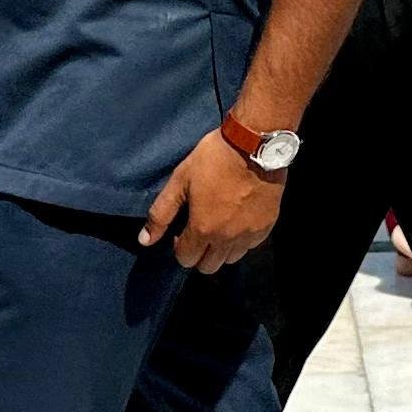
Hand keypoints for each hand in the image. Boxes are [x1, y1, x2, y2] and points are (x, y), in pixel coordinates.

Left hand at [141, 136, 281, 273]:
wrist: (254, 145)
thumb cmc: (213, 159)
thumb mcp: (180, 180)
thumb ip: (161, 213)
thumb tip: (144, 240)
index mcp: (203, 229)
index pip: (186, 259)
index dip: (179, 246)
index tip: (183, 229)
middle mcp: (227, 239)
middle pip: (209, 267)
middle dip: (199, 253)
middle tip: (200, 229)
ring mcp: (249, 234)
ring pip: (231, 259)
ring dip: (221, 249)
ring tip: (219, 226)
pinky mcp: (267, 226)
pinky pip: (250, 246)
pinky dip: (241, 240)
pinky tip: (238, 221)